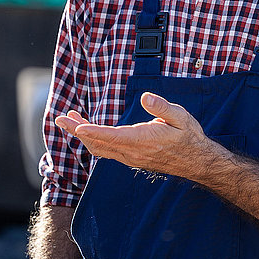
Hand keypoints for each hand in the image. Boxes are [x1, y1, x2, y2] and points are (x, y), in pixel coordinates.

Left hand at [54, 92, 216, 181]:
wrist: (197, 162)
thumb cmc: (188, 137)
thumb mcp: (181, 117)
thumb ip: (162, 108)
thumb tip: (146, 97)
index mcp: (143, 140)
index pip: (112, 137)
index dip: (92, 132)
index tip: (76, 126)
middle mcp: (133, 152)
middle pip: (98, 143)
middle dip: (77, 131)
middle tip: (61, 118)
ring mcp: (130, 158)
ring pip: (100, 149)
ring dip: (83, 135)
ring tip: (71, 119)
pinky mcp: (131, 158)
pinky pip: (106, 151)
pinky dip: (93, 140)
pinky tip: (88, 131)